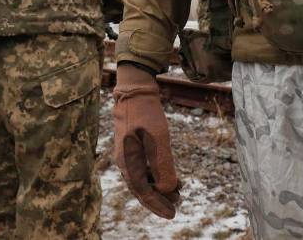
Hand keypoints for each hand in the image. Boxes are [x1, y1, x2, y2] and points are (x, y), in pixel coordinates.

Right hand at [113, 62, 179, 218]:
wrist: (135, 89)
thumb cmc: (146, 111)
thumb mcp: (158, 137)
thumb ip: (162, 164)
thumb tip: (167, 188)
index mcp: (127, 161)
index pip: (142, 191)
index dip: (158, 204)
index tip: (173, 213)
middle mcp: (124, 161)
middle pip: (141, 189)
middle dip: (159, 199)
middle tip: (177, 206)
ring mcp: (127, 153)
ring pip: (142, 179)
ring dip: (159, 188)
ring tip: (178, 192)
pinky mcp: (133, 146)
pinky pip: (143, 168)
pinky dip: (156, 175)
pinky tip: (169, 175)